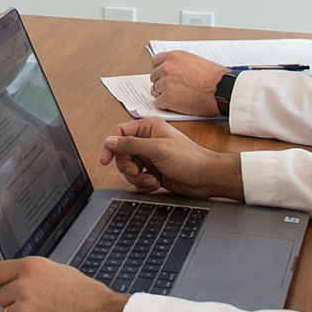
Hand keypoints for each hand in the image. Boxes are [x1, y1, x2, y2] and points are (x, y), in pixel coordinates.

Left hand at [0, 257, 126, 311]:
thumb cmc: (90, 299)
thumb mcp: (61, 273)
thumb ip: (37, 275)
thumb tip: (22, 279)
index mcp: (32, 267)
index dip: (5, 283)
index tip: (10, 290)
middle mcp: (24, 285)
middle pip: (1, 297)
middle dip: (14, 304)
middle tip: (34, 310)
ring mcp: (24, 309)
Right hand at [99, 118, 243, 200]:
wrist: (206, 178)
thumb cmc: (189, 159)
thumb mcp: (157, 149)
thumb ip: (130, 145)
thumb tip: (109, 141)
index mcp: (148, 128)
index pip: (119, 133)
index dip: (111, 146)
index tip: (105, 160)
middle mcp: (147, 141)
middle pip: (121, 153)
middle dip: (127, 166)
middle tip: (136, 172)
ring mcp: (150, 157)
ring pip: (128, 168)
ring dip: (137, 177)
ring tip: (151, 180)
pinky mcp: (152, 171)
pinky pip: (137, 178)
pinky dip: (142, 183)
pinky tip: (154, 184)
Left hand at [147, 51, 228, 115]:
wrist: (223, 90)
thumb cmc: (215, 77)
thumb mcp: (195, 61)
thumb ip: (179, 64)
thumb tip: (171, 72)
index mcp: (174, 56)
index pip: (155, 62)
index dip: (160, 71)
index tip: (164, 77)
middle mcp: (166, 67)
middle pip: (154, 78)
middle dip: (162, 84)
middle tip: (174, 90)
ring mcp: (165, 83)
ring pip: (155, 91)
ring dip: (164, 95)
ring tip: (179, 98)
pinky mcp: (167, 98)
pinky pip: (158, 103)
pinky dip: (166, 106)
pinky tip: (177, 105)